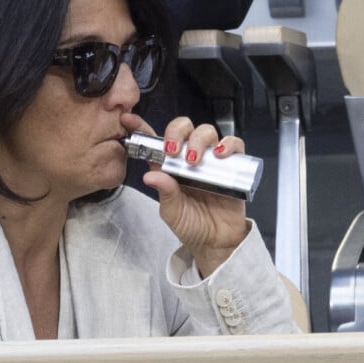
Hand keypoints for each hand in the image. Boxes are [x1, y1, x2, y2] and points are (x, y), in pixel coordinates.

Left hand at [121, 112, 250, 276]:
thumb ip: (165, 193)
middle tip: (173, 149)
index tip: (129, 120)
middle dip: (176, 132)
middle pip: (183, 128)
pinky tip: (220, 155)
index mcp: (169, 167)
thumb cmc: (192, 226)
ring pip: (207, 131)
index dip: (141, 127)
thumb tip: (152, 175)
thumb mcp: (172, 212)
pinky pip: (234, 145)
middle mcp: (189, 158)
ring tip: (194, 160)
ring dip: (199, 139)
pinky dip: (228, 145)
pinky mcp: (233, 165)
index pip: (155, 141)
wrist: (217, 242)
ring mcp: (211, 160)